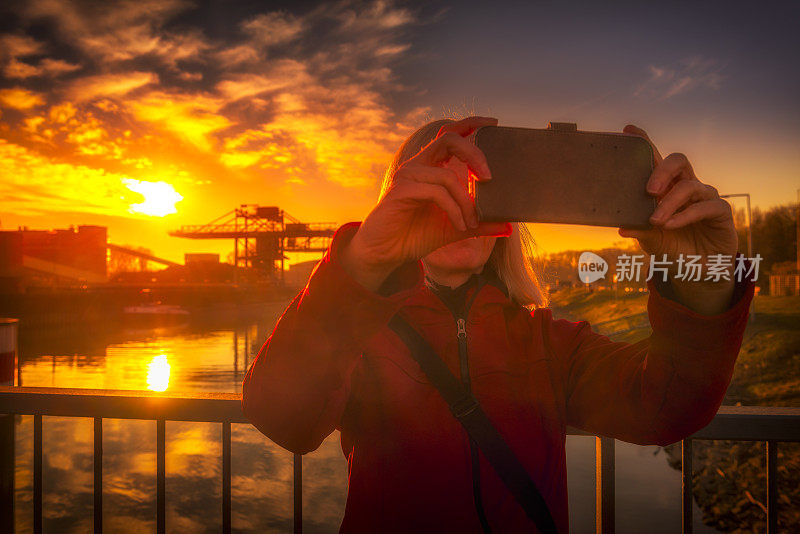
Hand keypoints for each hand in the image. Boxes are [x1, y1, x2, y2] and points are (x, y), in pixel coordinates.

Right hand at [341, 116, 511, 290]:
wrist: (386, 253)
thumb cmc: (415, 236)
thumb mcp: (455, 228)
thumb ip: (478, 224)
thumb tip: (507, 226)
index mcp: (429, 167)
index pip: (449, 135)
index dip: (470, 124)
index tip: (493, 124)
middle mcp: (417, 165)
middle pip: (448, 139)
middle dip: (474, 152)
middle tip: (488, 176)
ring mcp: (408, 176)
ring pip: (447, 176)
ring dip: (465, 201)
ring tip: (471, 223)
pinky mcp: (402, 191)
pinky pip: (437, 193)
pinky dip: (454, 209)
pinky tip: (459, 225)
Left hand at [617, 125, 737, 313]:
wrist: (696, 273)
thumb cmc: (671, 249)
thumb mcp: (651, 240)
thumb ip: (639, 229)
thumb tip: (620, 225)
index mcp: (666, 187)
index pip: (656, 160)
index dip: (645, 143)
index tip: (628, 130)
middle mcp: (686, 187)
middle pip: (678, 161)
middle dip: (662, 170)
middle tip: (648, 189)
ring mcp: (705, 197)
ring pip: (690, 186)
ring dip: (670, 203)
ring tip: (656, 219)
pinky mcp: (721, 212)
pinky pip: (706, 206)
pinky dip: (686, 215)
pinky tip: (671, 225)